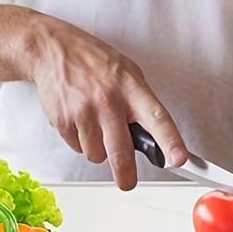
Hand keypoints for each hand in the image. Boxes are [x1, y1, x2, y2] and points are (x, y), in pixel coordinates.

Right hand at [28, 14, 187, 190]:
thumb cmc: (94, 61)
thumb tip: (154, 134)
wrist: (54, 50)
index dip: (170, 141)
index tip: (179, 160)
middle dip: (126, 175)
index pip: (157, 118)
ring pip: (97, 155)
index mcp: (131, 87)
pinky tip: (79, 119)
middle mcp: (108, 101)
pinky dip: (80, 140)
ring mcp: (84, 112)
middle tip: (127, 181)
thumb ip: (141, 102)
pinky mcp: (63, 121)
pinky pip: (77, 148)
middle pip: (121, 153)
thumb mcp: (126, 72)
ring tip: (95, 124)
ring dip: (98, 148)